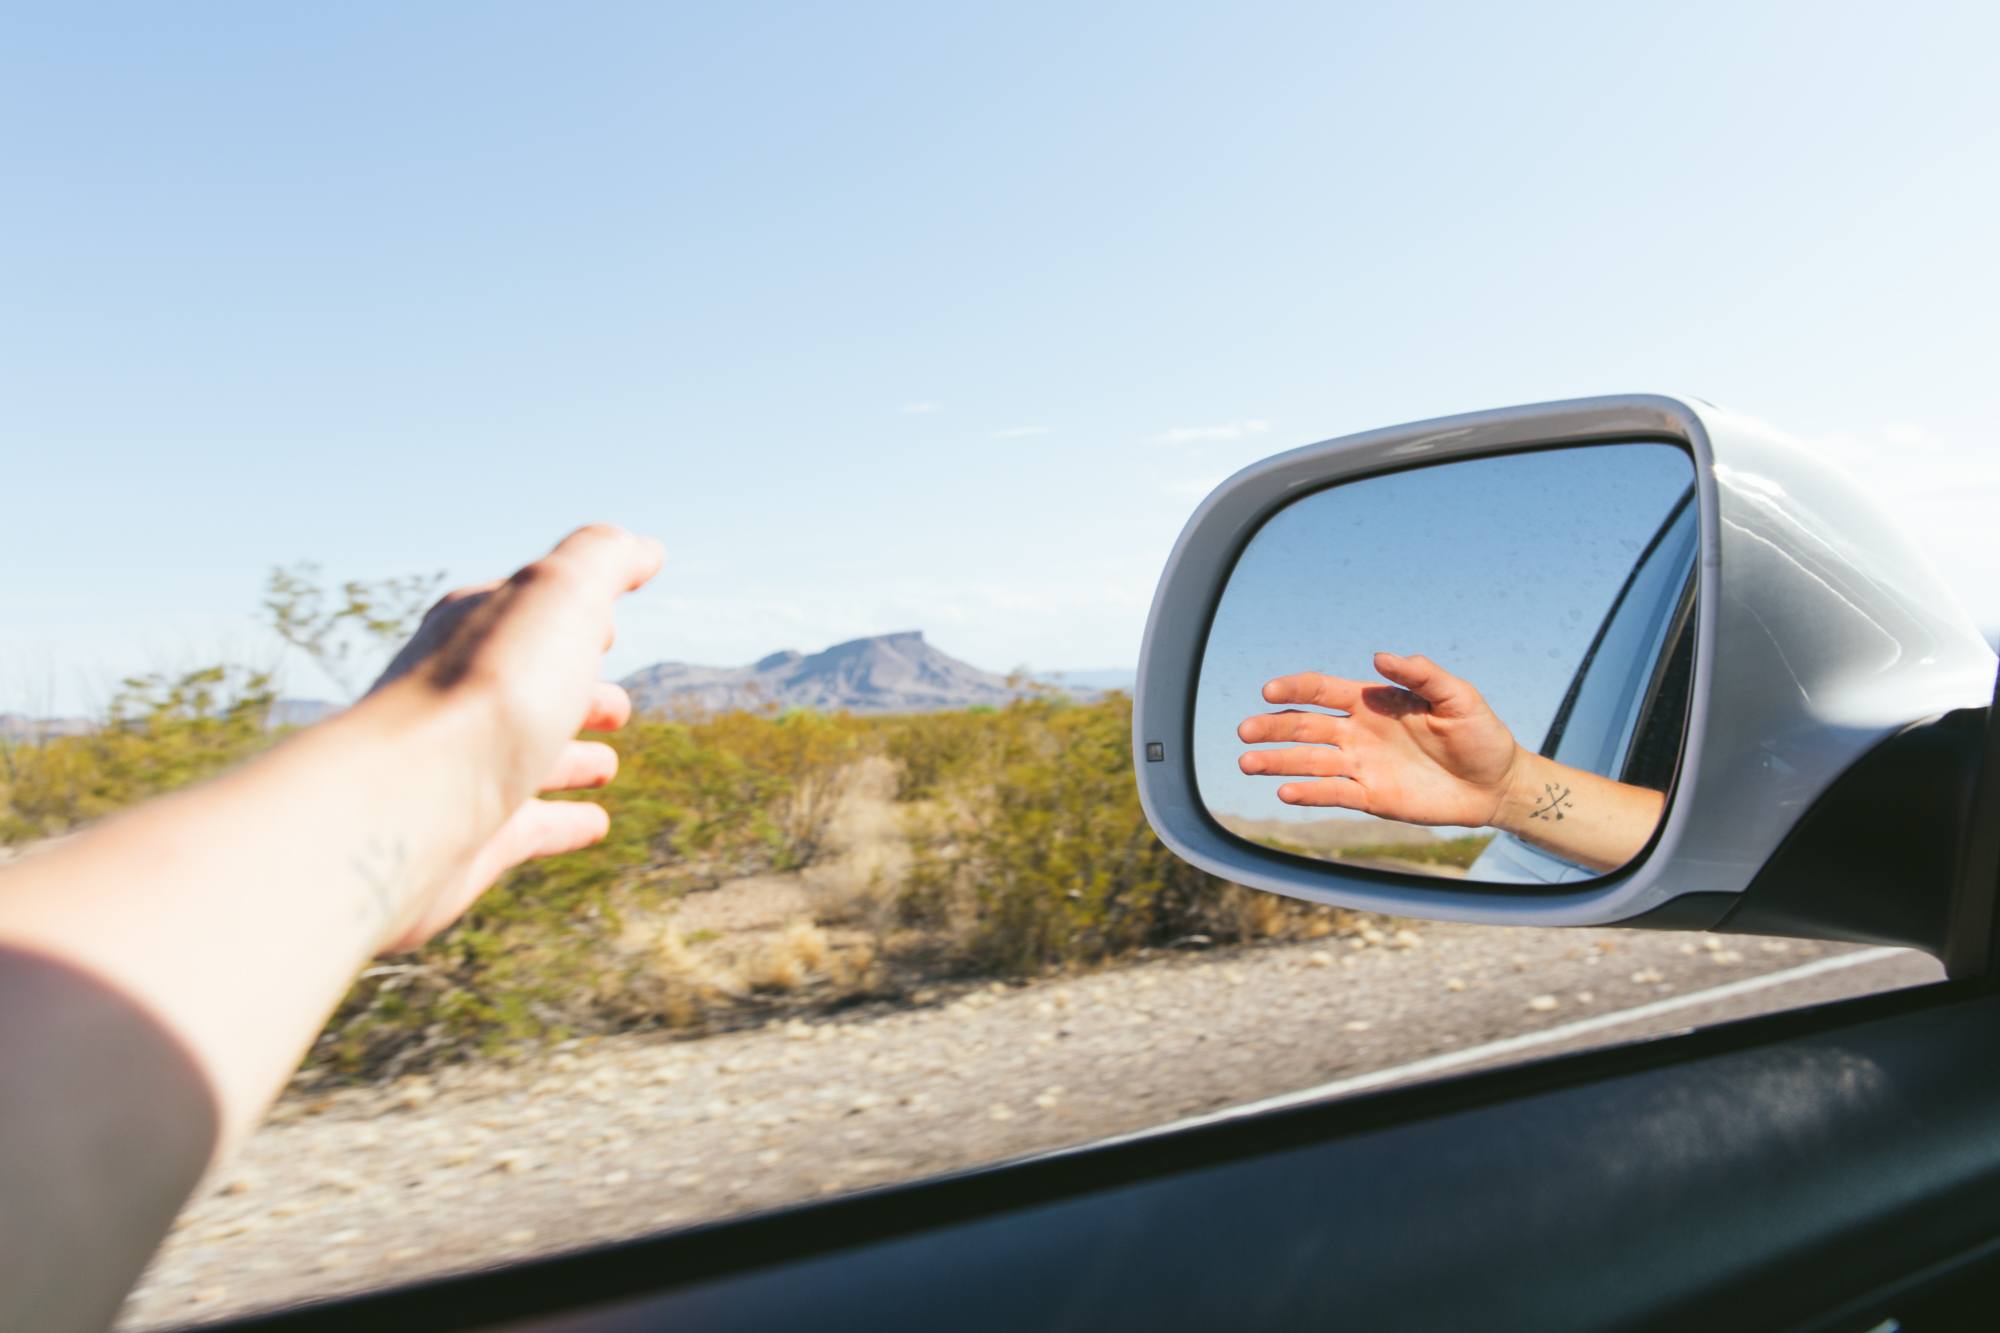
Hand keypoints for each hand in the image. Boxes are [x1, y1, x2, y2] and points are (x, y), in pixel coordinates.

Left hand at [365, 523, 663, 950]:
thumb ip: (602, 560)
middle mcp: (457, 697)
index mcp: (473, 631)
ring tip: (607, 764)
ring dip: (568, 758)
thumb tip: (644, 547)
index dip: (570, 613)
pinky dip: (561, 822)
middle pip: (522, 687)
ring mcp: (463, 770)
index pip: (523, 610)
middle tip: (617, 704)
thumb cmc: (487, 691)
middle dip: (572, 689)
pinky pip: (525, 827)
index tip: (609, 626)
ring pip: (523, 757)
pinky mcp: (470, 838)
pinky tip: (595, 824)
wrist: (409, 804)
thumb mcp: (557, 595)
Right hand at [1237, 652, 1523, 827]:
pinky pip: (1332, 793)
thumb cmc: (1479, 733)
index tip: (1269, 691)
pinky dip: (1308, 793)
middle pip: (1305, 727)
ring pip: (1309, 762)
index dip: (1295, 689)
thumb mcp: (1458, 696)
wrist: (1495, 783)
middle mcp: (1358, 732)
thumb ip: (1421, 674)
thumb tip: (1379, 655)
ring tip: (1246, 763)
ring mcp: (1361, 766)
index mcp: (1372, 702)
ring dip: (1277, 762)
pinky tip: (1284, 792)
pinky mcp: (1371, 796)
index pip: (1322, 691)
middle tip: (1244, 731)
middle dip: (1273, 728)